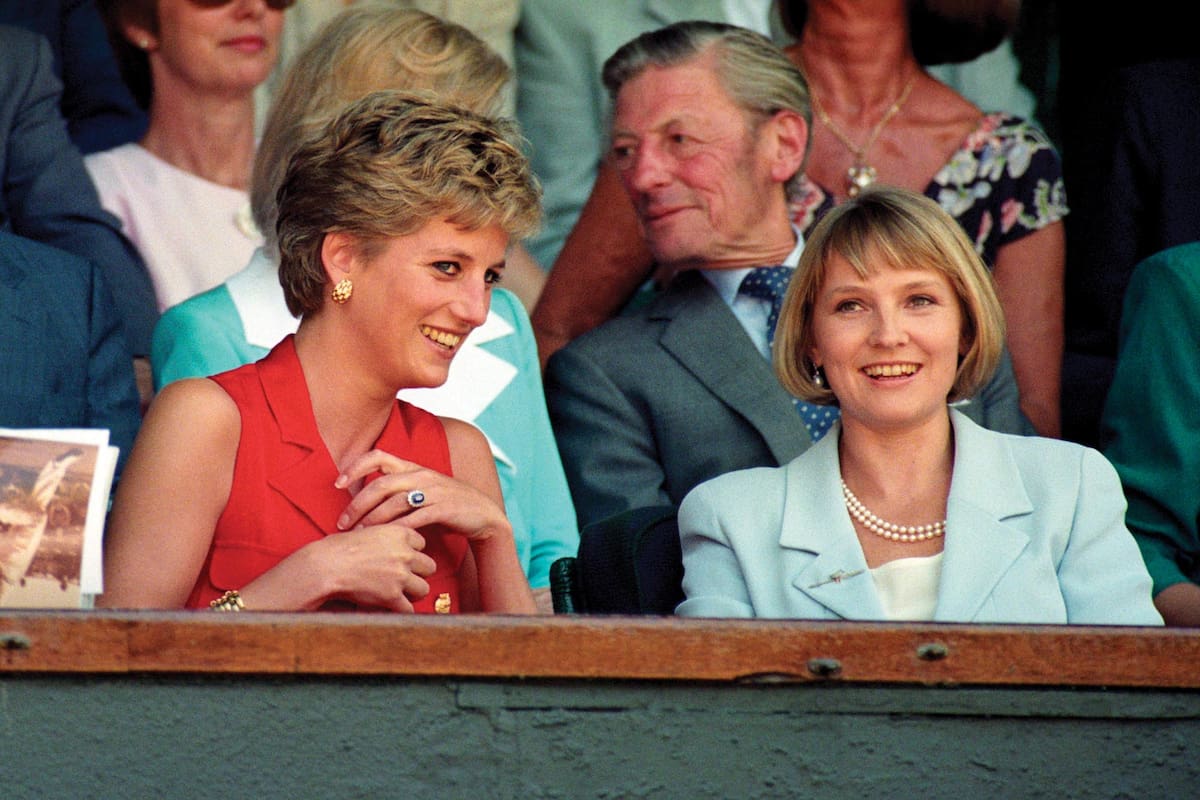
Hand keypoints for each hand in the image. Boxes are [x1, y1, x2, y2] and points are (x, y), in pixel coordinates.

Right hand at [309, 521, 437, 612]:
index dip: (412, 552)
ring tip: (402, 594)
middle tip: (406, 578)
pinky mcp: (392, 596)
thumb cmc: (338, 548)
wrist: (326, 566)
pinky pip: (409, 609)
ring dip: (414, 592)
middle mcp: (405, 553)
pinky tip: (395, 608)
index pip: (422, 543)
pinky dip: (403, 611)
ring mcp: (400, 575)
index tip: (403, 558)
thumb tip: (391, 544)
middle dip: (418, 573)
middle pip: (429, 566)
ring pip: (424, 588)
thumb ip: (386, 537)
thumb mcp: (367, 530)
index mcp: (399, 533)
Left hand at [334, 450, 511, 543]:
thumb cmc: (449, 507)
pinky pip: (414, 518)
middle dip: (357, 504)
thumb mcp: (424, 491)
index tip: (337, 483)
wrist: (485, 516)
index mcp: (414, 468)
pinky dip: (397, 529)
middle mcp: (422, 476)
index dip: (355, 467)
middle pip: (380, 484)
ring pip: (394, 503)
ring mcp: (434, 492)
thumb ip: (400, 490)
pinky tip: (385, 540)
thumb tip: (366, 497)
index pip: (378, 456)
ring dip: (373, 520)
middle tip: (342, 523)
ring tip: (359, 534)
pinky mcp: (443, 509)